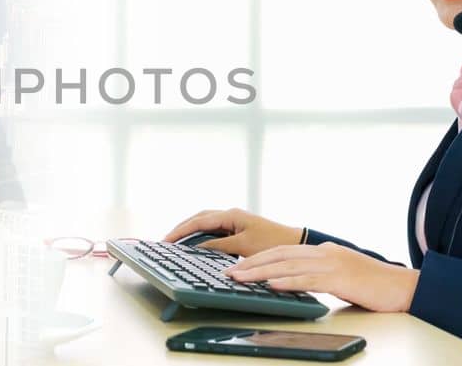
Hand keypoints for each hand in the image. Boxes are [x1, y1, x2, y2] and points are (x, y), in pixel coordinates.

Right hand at [162, 208, 302, 256]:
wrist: (295, 244)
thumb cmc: (272, 244)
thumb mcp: (243, 247)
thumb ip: (219, 246)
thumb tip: (198, 248)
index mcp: (231, 215)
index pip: (198, 222)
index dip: (180, 232)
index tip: (166, 241)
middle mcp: (231, 214)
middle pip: (199, 218)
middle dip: (181, 228)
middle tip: (166, 241)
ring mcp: (234, 220)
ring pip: (205, 222)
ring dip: (190, 230)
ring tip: (175, 242)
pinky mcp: (238, 228)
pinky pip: (213, 228)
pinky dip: (200, 234)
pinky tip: (194, 243)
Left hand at [224, 242, 419, 312]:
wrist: (405, 287)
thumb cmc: (374, 286)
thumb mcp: (341, 276)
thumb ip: (318, 276)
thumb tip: (293, 283)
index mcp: (323, 251)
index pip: (283, 251)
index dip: (259, 258)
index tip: (238, 265)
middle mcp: (325, 253)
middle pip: (280, 255)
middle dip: (251, 263)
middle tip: (229, 272)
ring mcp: (333, 263)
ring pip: (289, 265)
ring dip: (260, 272)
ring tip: (240, 278)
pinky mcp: (341, 278)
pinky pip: (308, 279)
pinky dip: (287, 281)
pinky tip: (271, 284)